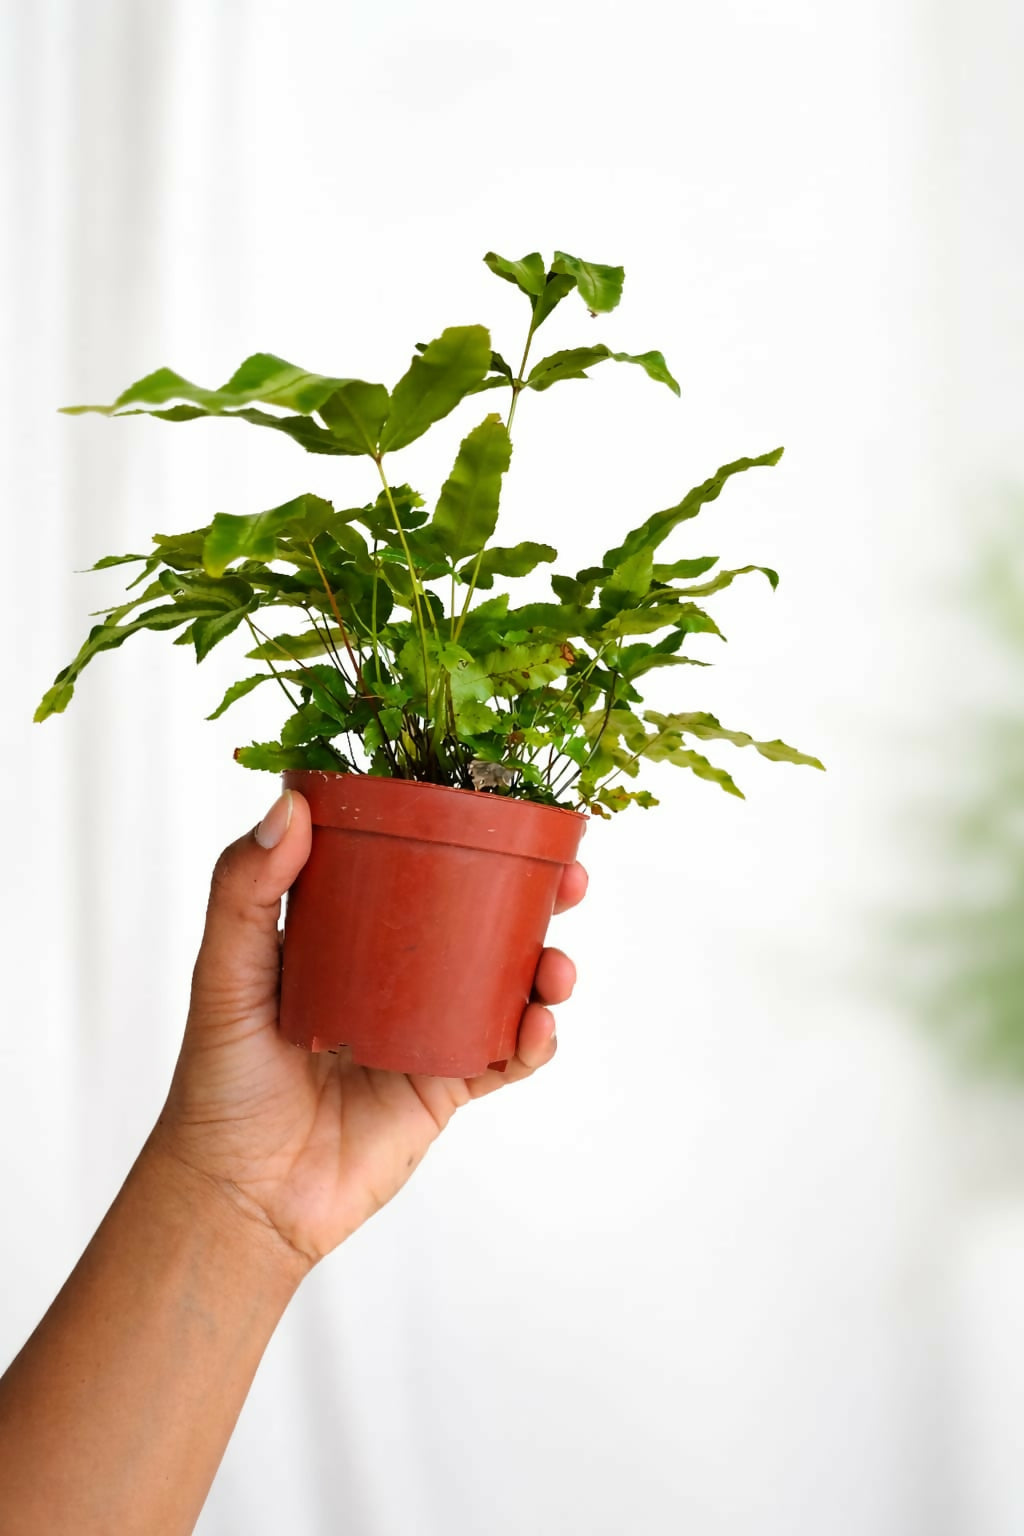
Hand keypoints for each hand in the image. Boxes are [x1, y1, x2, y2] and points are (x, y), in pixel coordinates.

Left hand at [154, 788, 585, 1272]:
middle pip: (480, 924)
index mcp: (349, 938)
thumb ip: (245, 890)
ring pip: (505, 989)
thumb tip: (291, 805)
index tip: (506, 813)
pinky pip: (503, 1060)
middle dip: (535, 901)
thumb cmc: (219, 1083)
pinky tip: (538, 1028)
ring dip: (545, 971)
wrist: (240, 1197)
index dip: (466, 841)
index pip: (416, 872)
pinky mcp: (442, 1091)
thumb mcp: (225, 972)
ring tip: (555, 968)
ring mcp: (425, 1034)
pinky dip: (532, 1043)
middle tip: (569, 882)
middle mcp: (395, 979)